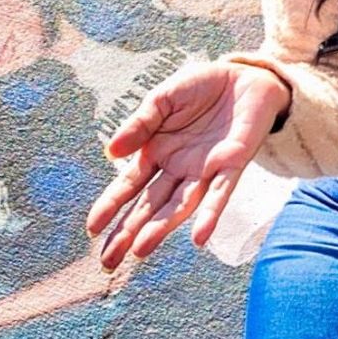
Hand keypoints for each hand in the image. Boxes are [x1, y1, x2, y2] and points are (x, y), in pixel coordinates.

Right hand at [86, 60, 290, 269]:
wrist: (245, 75)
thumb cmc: (201, 87)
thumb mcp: (163, 98)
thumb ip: (140, 124)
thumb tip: (110, 152)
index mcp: (157, 153)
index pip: (130, 185)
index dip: (111, 205)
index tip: (92, 228)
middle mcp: (178, 169)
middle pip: (149, 206)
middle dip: (128, 232)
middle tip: (108, 262)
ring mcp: (205, 171)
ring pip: (180, 205)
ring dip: (161, 227)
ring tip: (140, 250)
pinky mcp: (233, 165)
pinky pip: (220, 193)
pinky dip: (210, 215)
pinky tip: (199, 237)